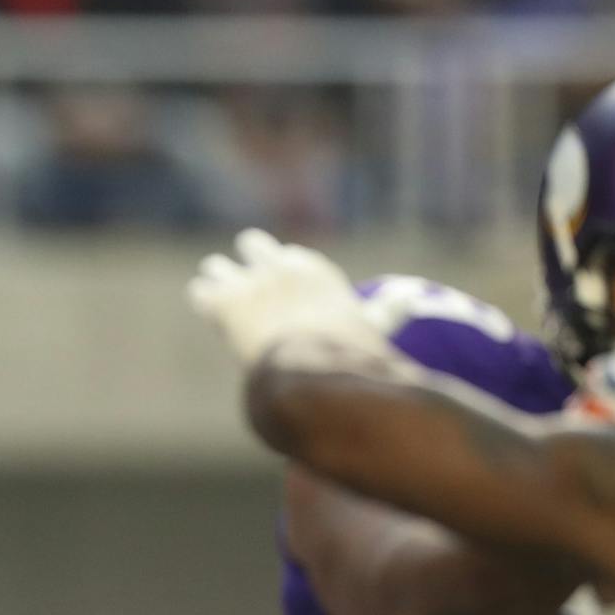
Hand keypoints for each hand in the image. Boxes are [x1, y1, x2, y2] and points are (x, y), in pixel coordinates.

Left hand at [187, 227, 380, 371]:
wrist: (316, 367)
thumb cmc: (348, 353)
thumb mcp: (371, 327)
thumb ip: (387, 311)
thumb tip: (412, 297)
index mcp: (312, 269)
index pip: (290, 257)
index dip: (282, 272)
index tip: (283, 285)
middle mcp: (279, 267)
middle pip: (253, 246)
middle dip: (248, 263)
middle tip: (241, 283)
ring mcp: (249, 283)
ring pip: (218, 267)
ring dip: (219, 280)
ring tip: (217, 291)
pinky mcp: (224, 303)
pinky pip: (202, 292)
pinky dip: (204, 301)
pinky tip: (207, 307)